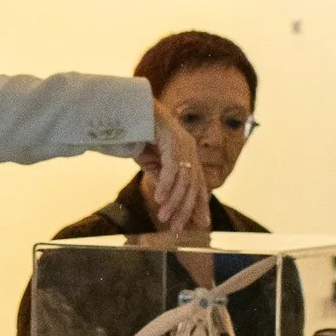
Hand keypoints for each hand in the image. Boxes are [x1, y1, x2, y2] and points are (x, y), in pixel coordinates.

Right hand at [139, 116, 206, 236]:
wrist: (135, 108)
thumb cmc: (142, 134)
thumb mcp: (151, 163)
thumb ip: (161, 178)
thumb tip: (166, 198)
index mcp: (189, 155)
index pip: (198, 185)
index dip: (200, 205)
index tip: (201, 224)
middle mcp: (191, 151)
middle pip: (193, 187)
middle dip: (186, 210)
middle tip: (178, 228)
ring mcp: (183, 145)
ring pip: (183, 181)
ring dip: (173, 201)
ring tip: (164, 217)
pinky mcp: (173, 141)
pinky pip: (172, 169)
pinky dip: (166, 185)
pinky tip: (159, 198)